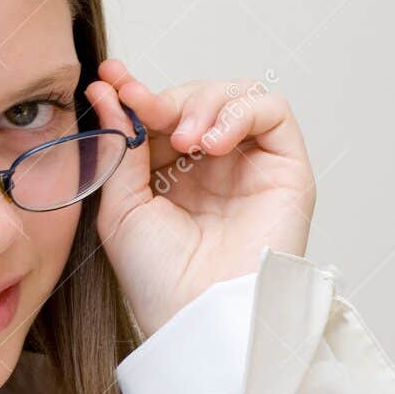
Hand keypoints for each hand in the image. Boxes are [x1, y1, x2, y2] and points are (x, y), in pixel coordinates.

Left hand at [86, 60, 315, 340]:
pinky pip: (272, 110)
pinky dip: (239, 112)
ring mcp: (249, 165)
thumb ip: (120, 147)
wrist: (196, 315)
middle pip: (195, 99)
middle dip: (167, 99)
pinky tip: (212, 144)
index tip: (110, 78)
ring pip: (234, 95)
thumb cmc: (157, 277)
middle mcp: (211, 167)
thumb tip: (109, 93)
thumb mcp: (120, 206)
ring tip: (185, 140)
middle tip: (150, 114)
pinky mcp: (286, 168)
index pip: (158, 115)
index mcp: (169, 174)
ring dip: (203, 103)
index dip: (136, 93)